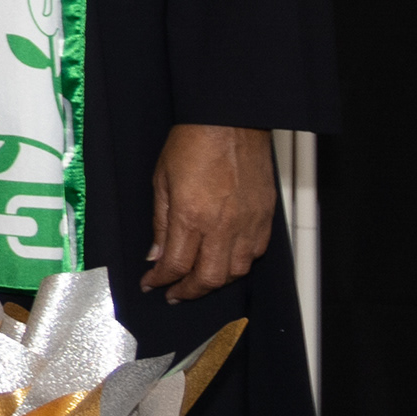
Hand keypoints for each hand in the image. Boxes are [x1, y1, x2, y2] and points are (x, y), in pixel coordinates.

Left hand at [141, 124, 275, 302]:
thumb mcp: (161, 181)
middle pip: (209, 278)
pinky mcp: (265, 219)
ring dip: (215, 282)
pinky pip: (255, 254)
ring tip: (198, 281)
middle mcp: (222, 226)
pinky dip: (238, 265)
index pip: (176, 265)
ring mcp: (248, 224)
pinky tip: (225, 262)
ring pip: (235, 272)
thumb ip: (160, 223)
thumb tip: (156, 255)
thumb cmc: (193, 143)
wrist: (231, 121)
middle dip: (189, 292)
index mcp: (191, 216)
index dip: (161, 281)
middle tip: (174, 294)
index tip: (151, 285)